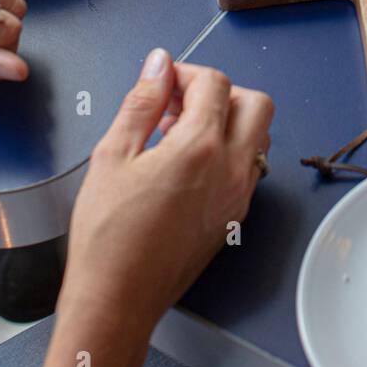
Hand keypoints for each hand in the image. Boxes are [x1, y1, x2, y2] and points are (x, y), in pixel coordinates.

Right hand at [61, 50, 272, 335]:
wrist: (117, 300)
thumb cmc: (108, 236)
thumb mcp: (113, 155)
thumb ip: (142, 103)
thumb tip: (159, 66)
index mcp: (201, 148)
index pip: (214, 83)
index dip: (185, 72)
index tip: (161, 82)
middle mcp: (232, 169)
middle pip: (255, 102)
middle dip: (220, 92)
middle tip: (179, 102)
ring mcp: (240, 195)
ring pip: (258, 135)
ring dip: (228, 121)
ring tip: (180, 134)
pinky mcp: (236, 217)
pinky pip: (249, 167)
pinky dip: (228, 152)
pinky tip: (187, 165)